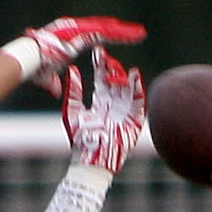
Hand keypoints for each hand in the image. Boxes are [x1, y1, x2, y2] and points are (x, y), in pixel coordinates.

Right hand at [24, 15, 146, 96]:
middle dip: (120, 32)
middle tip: (137, 34)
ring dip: (125, 31)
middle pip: (103, 29)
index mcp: (70, 38)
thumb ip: (54, 83)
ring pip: (107, 29)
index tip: (120, 38)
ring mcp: (80, 29)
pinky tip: (133, 35)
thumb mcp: (47, 78)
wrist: (30, 59)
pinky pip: (106, 33)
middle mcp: (76, 29)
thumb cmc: (35, 67)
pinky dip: (120, 34)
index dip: (107, 36)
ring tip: (141, 34)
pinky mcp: (83, 33)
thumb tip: (56, 92)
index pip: (93, 36)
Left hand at [63, 48, 145, 173]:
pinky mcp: (134, 121)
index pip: (102, 80)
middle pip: (115, 81)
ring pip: (127, 88)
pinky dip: (138, 88)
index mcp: (100, 104)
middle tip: (106, 55)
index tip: (97, 52)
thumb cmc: (80, 140)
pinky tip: (134, 75)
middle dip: (111, 67)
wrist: (90, 160)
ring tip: (116, 64)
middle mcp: (114, 106)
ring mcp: (125, 112)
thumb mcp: (72, 112)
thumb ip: (73, 92)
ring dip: (122, 75)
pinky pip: (139, 101)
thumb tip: (72, 69)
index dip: (100, 65)